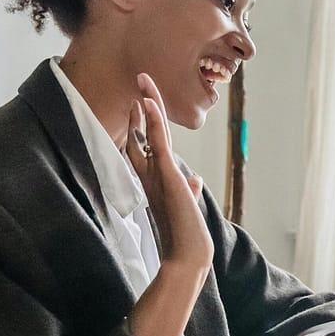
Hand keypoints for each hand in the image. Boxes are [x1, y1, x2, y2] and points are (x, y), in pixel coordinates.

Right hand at [125, 73, 213, 272]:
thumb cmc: (186, 236)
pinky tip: (149, 102)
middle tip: (139, 84)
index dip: (142, 126)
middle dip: (141, 110)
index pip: (144, 148)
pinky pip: (157, 142)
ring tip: (143, 80)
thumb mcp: (188, 206)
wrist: (187, 255)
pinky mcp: (167, 174)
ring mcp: (157, 173)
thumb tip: (195, 178)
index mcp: (155, 181)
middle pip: (141, 134)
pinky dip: (154, 121)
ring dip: (148, 104)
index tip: (142, 106)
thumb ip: (187, 190)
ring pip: (150, 132)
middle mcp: (152, 174)